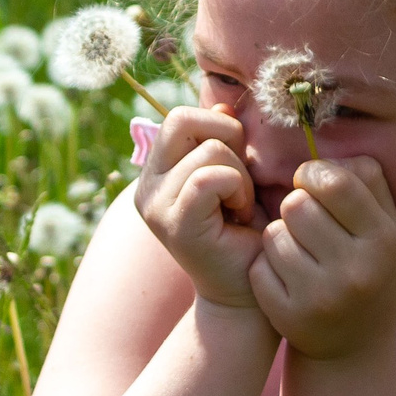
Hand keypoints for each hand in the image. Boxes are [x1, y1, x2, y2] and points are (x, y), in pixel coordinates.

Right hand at [130, 106, 271, 313]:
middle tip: (239, 183)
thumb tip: (223, 104)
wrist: (249, 291)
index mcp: (157, 171)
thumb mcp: (238, 174)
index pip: (181, 117)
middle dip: (227, 141)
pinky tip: (240, 215)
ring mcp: (154, 205)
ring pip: (208, 151)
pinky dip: (237, 190)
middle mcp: (146, 186)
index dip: (219, 129)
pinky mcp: (173, 223)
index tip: (235, 170)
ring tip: (240, 207)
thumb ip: (224, 140)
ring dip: (240, 176)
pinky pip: (211, 178)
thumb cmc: (248, 232)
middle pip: (183, 120)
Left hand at [250, 156, 395, 360]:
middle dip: (294, 207)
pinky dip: (266, 267)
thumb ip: (366, 180)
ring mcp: (322, 297)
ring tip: (297, 251)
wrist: (355, 348)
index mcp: (384, 240)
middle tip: (304, 223)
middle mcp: (357, 270)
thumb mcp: (385, 228)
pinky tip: (285, 277)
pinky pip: (259, 268)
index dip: (312, 174)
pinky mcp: (290, 317)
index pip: (335, 183)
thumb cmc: (369, 270)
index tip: (309, 183)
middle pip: (296, 205)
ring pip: (273, 235)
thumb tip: (326, 151)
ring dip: (279, 237)